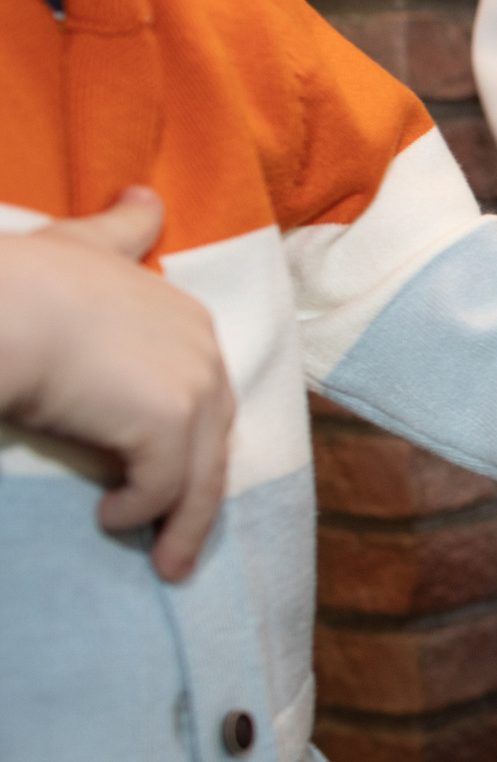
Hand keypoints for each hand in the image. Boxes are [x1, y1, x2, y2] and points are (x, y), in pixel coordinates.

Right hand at [0, 188, 234, 580]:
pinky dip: (143, 510)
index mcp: (189, 320)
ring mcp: (193, 388)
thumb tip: (149, 196)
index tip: (167, 479)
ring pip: (199, 476)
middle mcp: (205, 352)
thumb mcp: (82, 244)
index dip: (188, 442)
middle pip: (211, 442)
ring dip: (181, 526)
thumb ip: (123, 230)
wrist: (0, 305)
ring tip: (164, 565)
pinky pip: (166, 487)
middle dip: (196, 496)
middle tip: (174, 544)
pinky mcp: (169, 424)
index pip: (203, 399)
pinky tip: (111, 518)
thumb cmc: (24, 279)